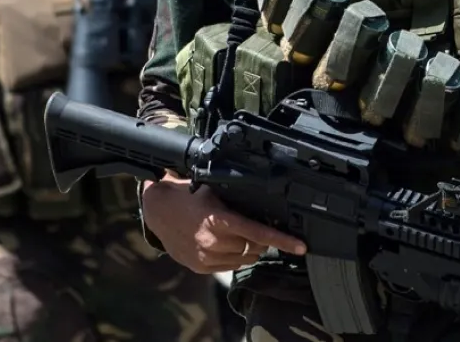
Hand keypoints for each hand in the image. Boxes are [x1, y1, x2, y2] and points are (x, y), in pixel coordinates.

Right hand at [141, 175, 305, 273]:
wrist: (158, 212)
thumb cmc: (188, 197)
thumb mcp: (213, 191)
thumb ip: (236, 199)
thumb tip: (266, 202)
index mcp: (219, 220)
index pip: (258, 233)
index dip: (283, 241)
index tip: (300, 247)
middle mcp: (214, 242)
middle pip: (254, 247)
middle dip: (260, 240)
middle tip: (255, 228)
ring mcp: (207, 257)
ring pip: (244, 259)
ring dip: (248, 250)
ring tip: (239, 235)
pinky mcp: (201, 267)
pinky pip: (230, 266)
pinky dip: (234, 257)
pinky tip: (227, 245)